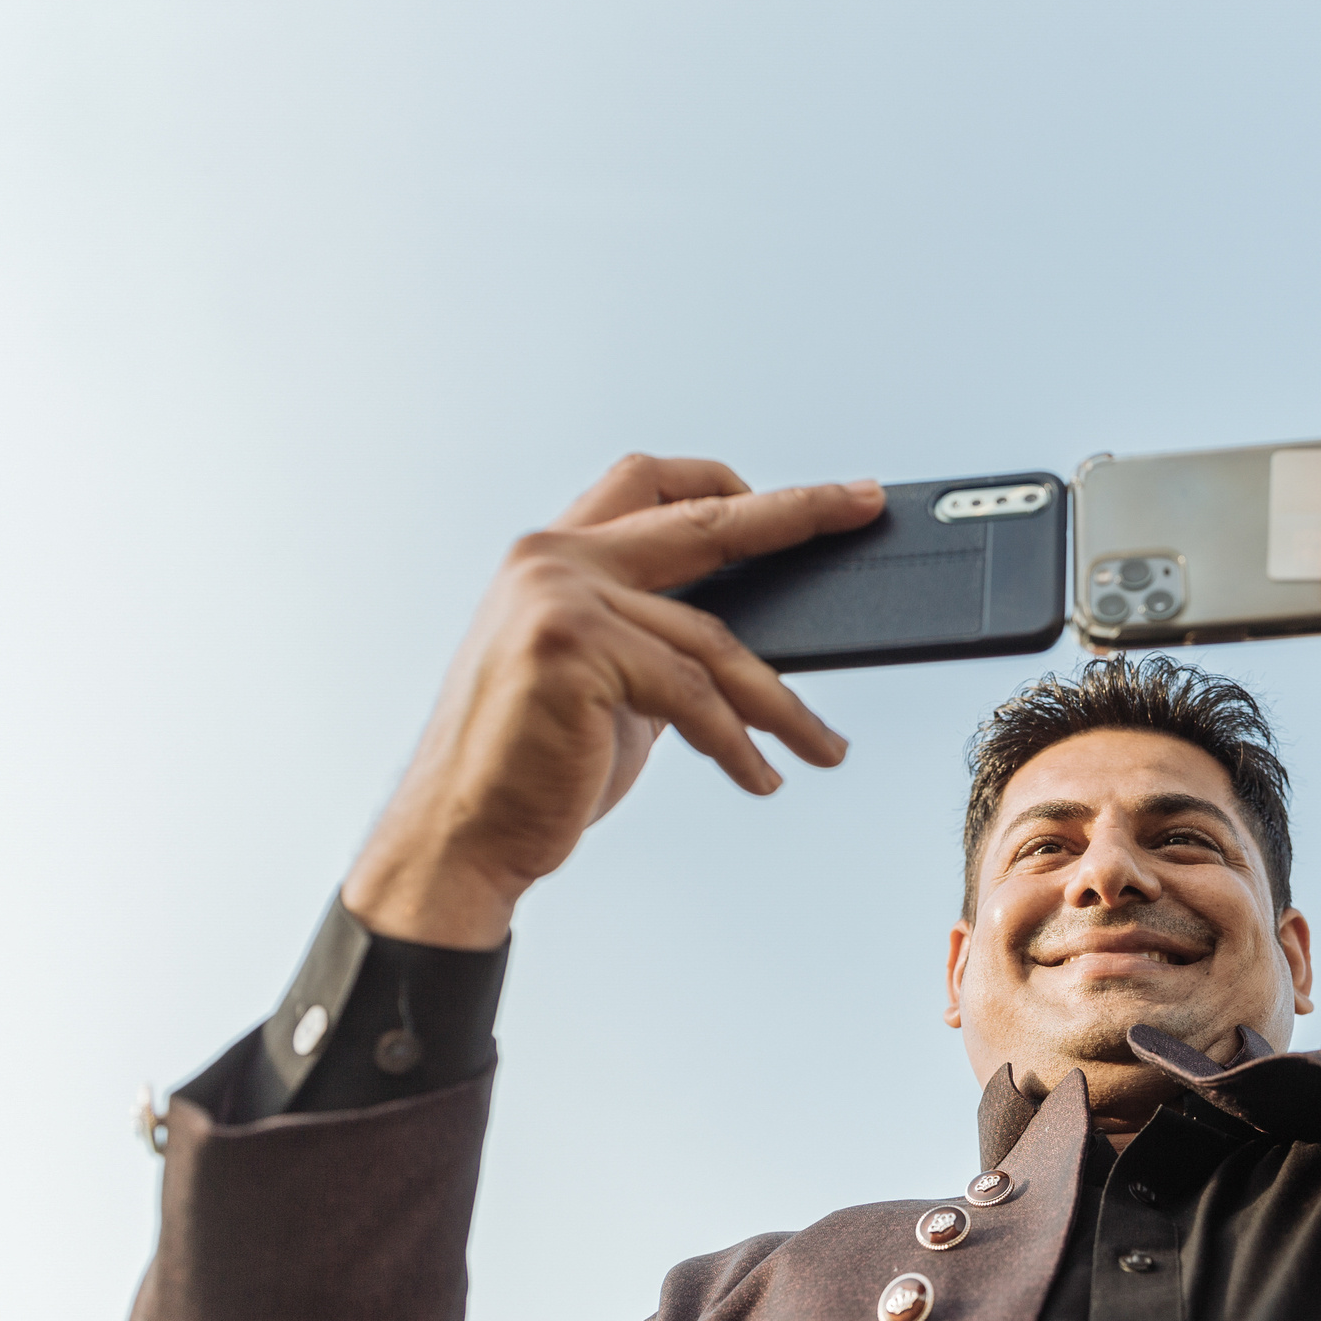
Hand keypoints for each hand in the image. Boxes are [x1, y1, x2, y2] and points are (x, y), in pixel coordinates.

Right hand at [342, 456, 884, 947]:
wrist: (461, 837)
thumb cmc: (533, 768)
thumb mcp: (605, 684)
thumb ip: (658, 643)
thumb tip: (752, 646)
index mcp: (554, 557)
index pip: (650, 484)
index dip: (729, 483)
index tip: (805, 492)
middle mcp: (551, 560)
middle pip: (701, 521)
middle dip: (794, 512)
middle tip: (860, 508)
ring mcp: (559, 598)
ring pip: (714, 640)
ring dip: (780, 703)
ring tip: (822, 746)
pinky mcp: (575, 650)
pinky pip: (693, 696)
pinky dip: (738, 743)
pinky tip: (760, 775)